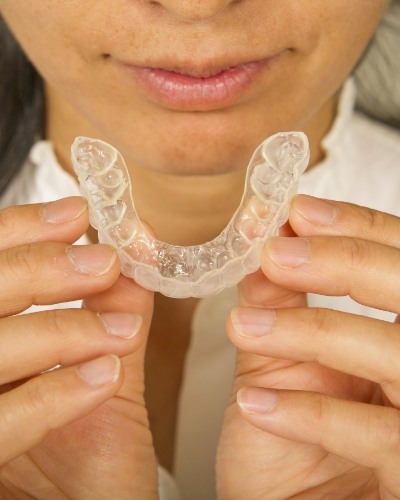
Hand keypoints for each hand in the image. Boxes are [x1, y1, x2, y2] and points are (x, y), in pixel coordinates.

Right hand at [0, 197, 157, 498]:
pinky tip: (103, 375)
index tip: (76, 213)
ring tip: (117, 332)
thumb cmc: (87, 456)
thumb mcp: (103, 374)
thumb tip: (137, 256)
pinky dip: (52, 394)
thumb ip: (113, 316)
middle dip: (39, 271)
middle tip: (103, 261)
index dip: (20, 234)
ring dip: (59, 331)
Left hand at [218, 195, 399, 498]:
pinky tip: (254, 402)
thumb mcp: (278, 370)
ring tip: (245, 327)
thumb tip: (263, 246)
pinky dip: (311, 413)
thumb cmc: (287, 453)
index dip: (361, 228)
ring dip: (313, 331)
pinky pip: (384, 437)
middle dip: (347, 262)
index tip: (300, 212)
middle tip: (276, 252)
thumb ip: (278, 309)